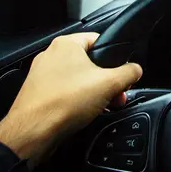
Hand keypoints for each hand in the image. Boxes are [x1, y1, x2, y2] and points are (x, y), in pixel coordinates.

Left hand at [0, 33, 141, 166]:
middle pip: (89, 63)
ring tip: (102, 106)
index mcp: (66, 44)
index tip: (123, 72)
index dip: (115, 57)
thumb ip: (128, 73)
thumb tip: (135, 70)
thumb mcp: (109, 84)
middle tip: (116, 94)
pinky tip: (84, 114)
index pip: (99, 40)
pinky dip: (77, 101)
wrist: (35, 131)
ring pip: (77, 79)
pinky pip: (65, 92)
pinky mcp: (39, 94)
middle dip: (106, 80)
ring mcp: (42, 75)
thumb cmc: (62, 102)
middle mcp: (51, 56)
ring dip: (94, 92)